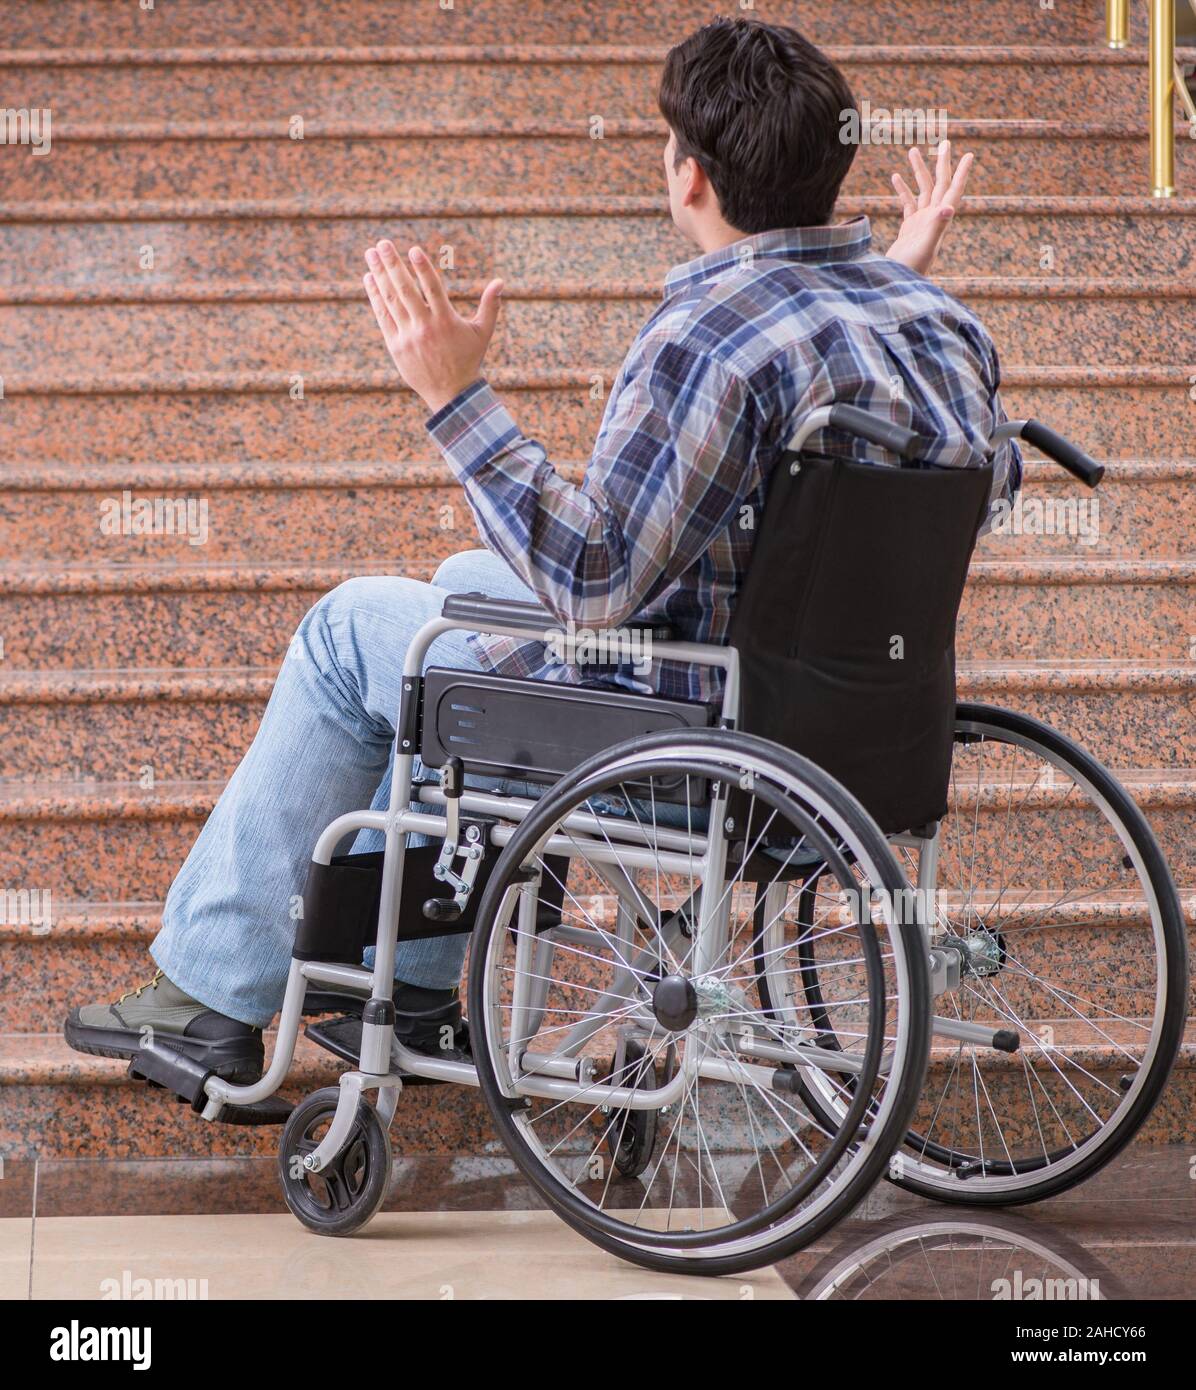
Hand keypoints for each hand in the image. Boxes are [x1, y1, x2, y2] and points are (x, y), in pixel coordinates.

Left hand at [363, 240, 503, 413]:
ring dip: (379, 275)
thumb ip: (490, 306)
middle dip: (392, 265)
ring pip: (391, 300)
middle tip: (382, 244)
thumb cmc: (468, 359)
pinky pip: (383, 316)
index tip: (413, 250)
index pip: (432, 288)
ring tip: (371, 254)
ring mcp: (408, 337)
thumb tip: (500, 282)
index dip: (422, 268)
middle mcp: (425, 327)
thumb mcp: (483, 333)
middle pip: (406, 290)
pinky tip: (369, 279)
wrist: (450, 394)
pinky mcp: (396, 346)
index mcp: (447, 321)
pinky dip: (375, 297)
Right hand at [885, 140, 972, 277]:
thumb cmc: (912, 269)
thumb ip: (936, 226)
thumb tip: (948, 207)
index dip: (961, 172)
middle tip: (944, 142)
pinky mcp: (908, 228)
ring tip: (913, 150)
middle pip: (940, 184)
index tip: (969, 154)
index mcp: (940, 219)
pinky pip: (907, 203)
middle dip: (942, 163)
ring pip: (923, 190)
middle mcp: (934, 218)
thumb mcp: (925, 247)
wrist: (898, 285)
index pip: (953, 190)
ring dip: (919, 171)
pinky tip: (896, 176)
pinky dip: (903, 189)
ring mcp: (921, 222)